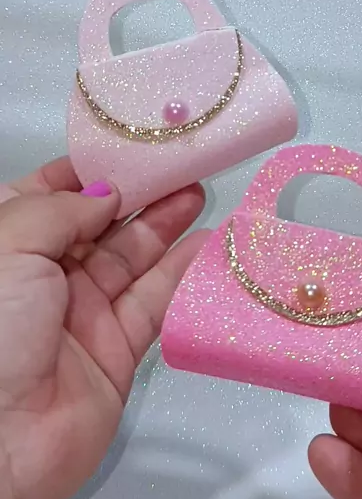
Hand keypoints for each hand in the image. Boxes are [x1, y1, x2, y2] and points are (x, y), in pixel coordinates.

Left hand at [0, 158, 206, 498]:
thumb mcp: (11, 244)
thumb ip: (62, 209)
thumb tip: (104, 194)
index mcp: (10, 243)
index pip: (53, 194)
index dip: (93, 169)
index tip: (133, 148)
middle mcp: (44, 275)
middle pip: (100, 223)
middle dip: (139, 193)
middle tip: (181, 166)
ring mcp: (81, 313)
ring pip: (132, 260)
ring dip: (165, 226)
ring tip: (198, 193)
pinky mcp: (115, 350)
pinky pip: (153, 304)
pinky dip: (180, 274)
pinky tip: (205, 246)